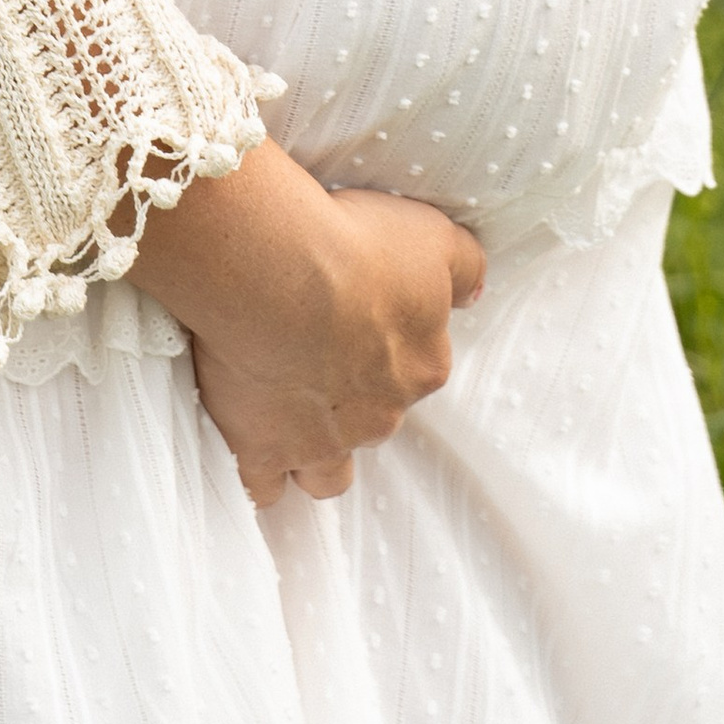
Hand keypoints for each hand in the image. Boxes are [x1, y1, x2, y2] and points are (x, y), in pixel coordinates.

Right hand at [129, 134, 484, 506]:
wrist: (277, 272)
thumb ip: (465, 267)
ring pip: (328, 475)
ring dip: (317, 456)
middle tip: (318, 352)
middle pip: (374, 420)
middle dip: (352, 399)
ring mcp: (319, 442)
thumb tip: (475, 294)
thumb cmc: (355, 246)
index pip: (418, 366)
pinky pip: (264, 487)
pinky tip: (248, 448)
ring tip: (292, 423)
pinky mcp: (262, 449)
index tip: (358, 311)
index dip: (389, 341)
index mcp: (420, 367)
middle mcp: (377, 417)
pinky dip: (259, 474)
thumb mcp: (433, 237)